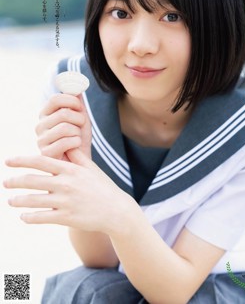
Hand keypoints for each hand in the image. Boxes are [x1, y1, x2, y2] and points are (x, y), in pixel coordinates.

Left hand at [4, 150, 132, 233]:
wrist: (116, 210)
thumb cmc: (103, 186)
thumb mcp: (91, 167)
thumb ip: (76, 156)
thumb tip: (66, 142)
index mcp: (70, 170)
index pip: (41, 161)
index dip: (22, 160)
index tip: (8, 161)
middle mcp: (65, 184)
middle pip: (32, 180)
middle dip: (15, 181)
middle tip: (5, 182)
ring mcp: (65, 202)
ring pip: (33, 200)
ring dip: (18, 200)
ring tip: (10, 200)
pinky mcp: (66, 218)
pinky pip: (42, 217)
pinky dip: (29, 217)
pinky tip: (23, 217)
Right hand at [35, 94, 91, 160]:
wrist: (81, 161)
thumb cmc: (79, 138)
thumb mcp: (80, 117)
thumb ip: (77, 102)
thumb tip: (77, 87)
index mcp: (46, 114)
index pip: (55, 99)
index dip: (71, 101)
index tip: (79, 107)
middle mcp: (40, 125)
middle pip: (63, 113)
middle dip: (79, 119)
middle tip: (80, 126)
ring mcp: (41, 139)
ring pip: (65, 128)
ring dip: (78, 133)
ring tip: (76, 138)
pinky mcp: (45, 153)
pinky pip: (66, 142)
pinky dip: (76, 143)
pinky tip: (74, 148)